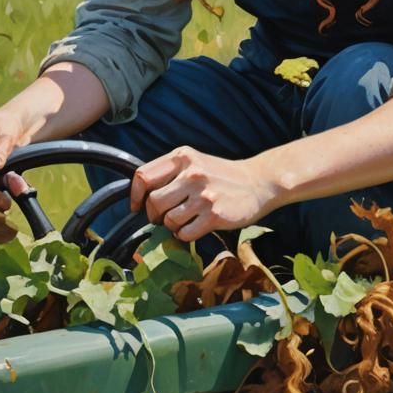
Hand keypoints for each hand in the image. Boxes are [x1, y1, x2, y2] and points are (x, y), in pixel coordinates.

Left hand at [130, 146, 276, 241]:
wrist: (258, 182)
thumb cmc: (221, 174)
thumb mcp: (195, 162)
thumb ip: (170, 172)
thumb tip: (140, 195)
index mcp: (183, 157)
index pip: (143, 176)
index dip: (135, 195)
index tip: (137, 206)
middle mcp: (192, 173)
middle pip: (153, 202)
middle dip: (154, 215)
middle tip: (163, 217)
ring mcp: (203, 195)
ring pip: (168, 220)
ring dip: (172, 226)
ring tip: (185, 220)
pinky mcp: (214, 215)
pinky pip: (185, 234)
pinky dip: (186, 235)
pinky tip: (195, 227)